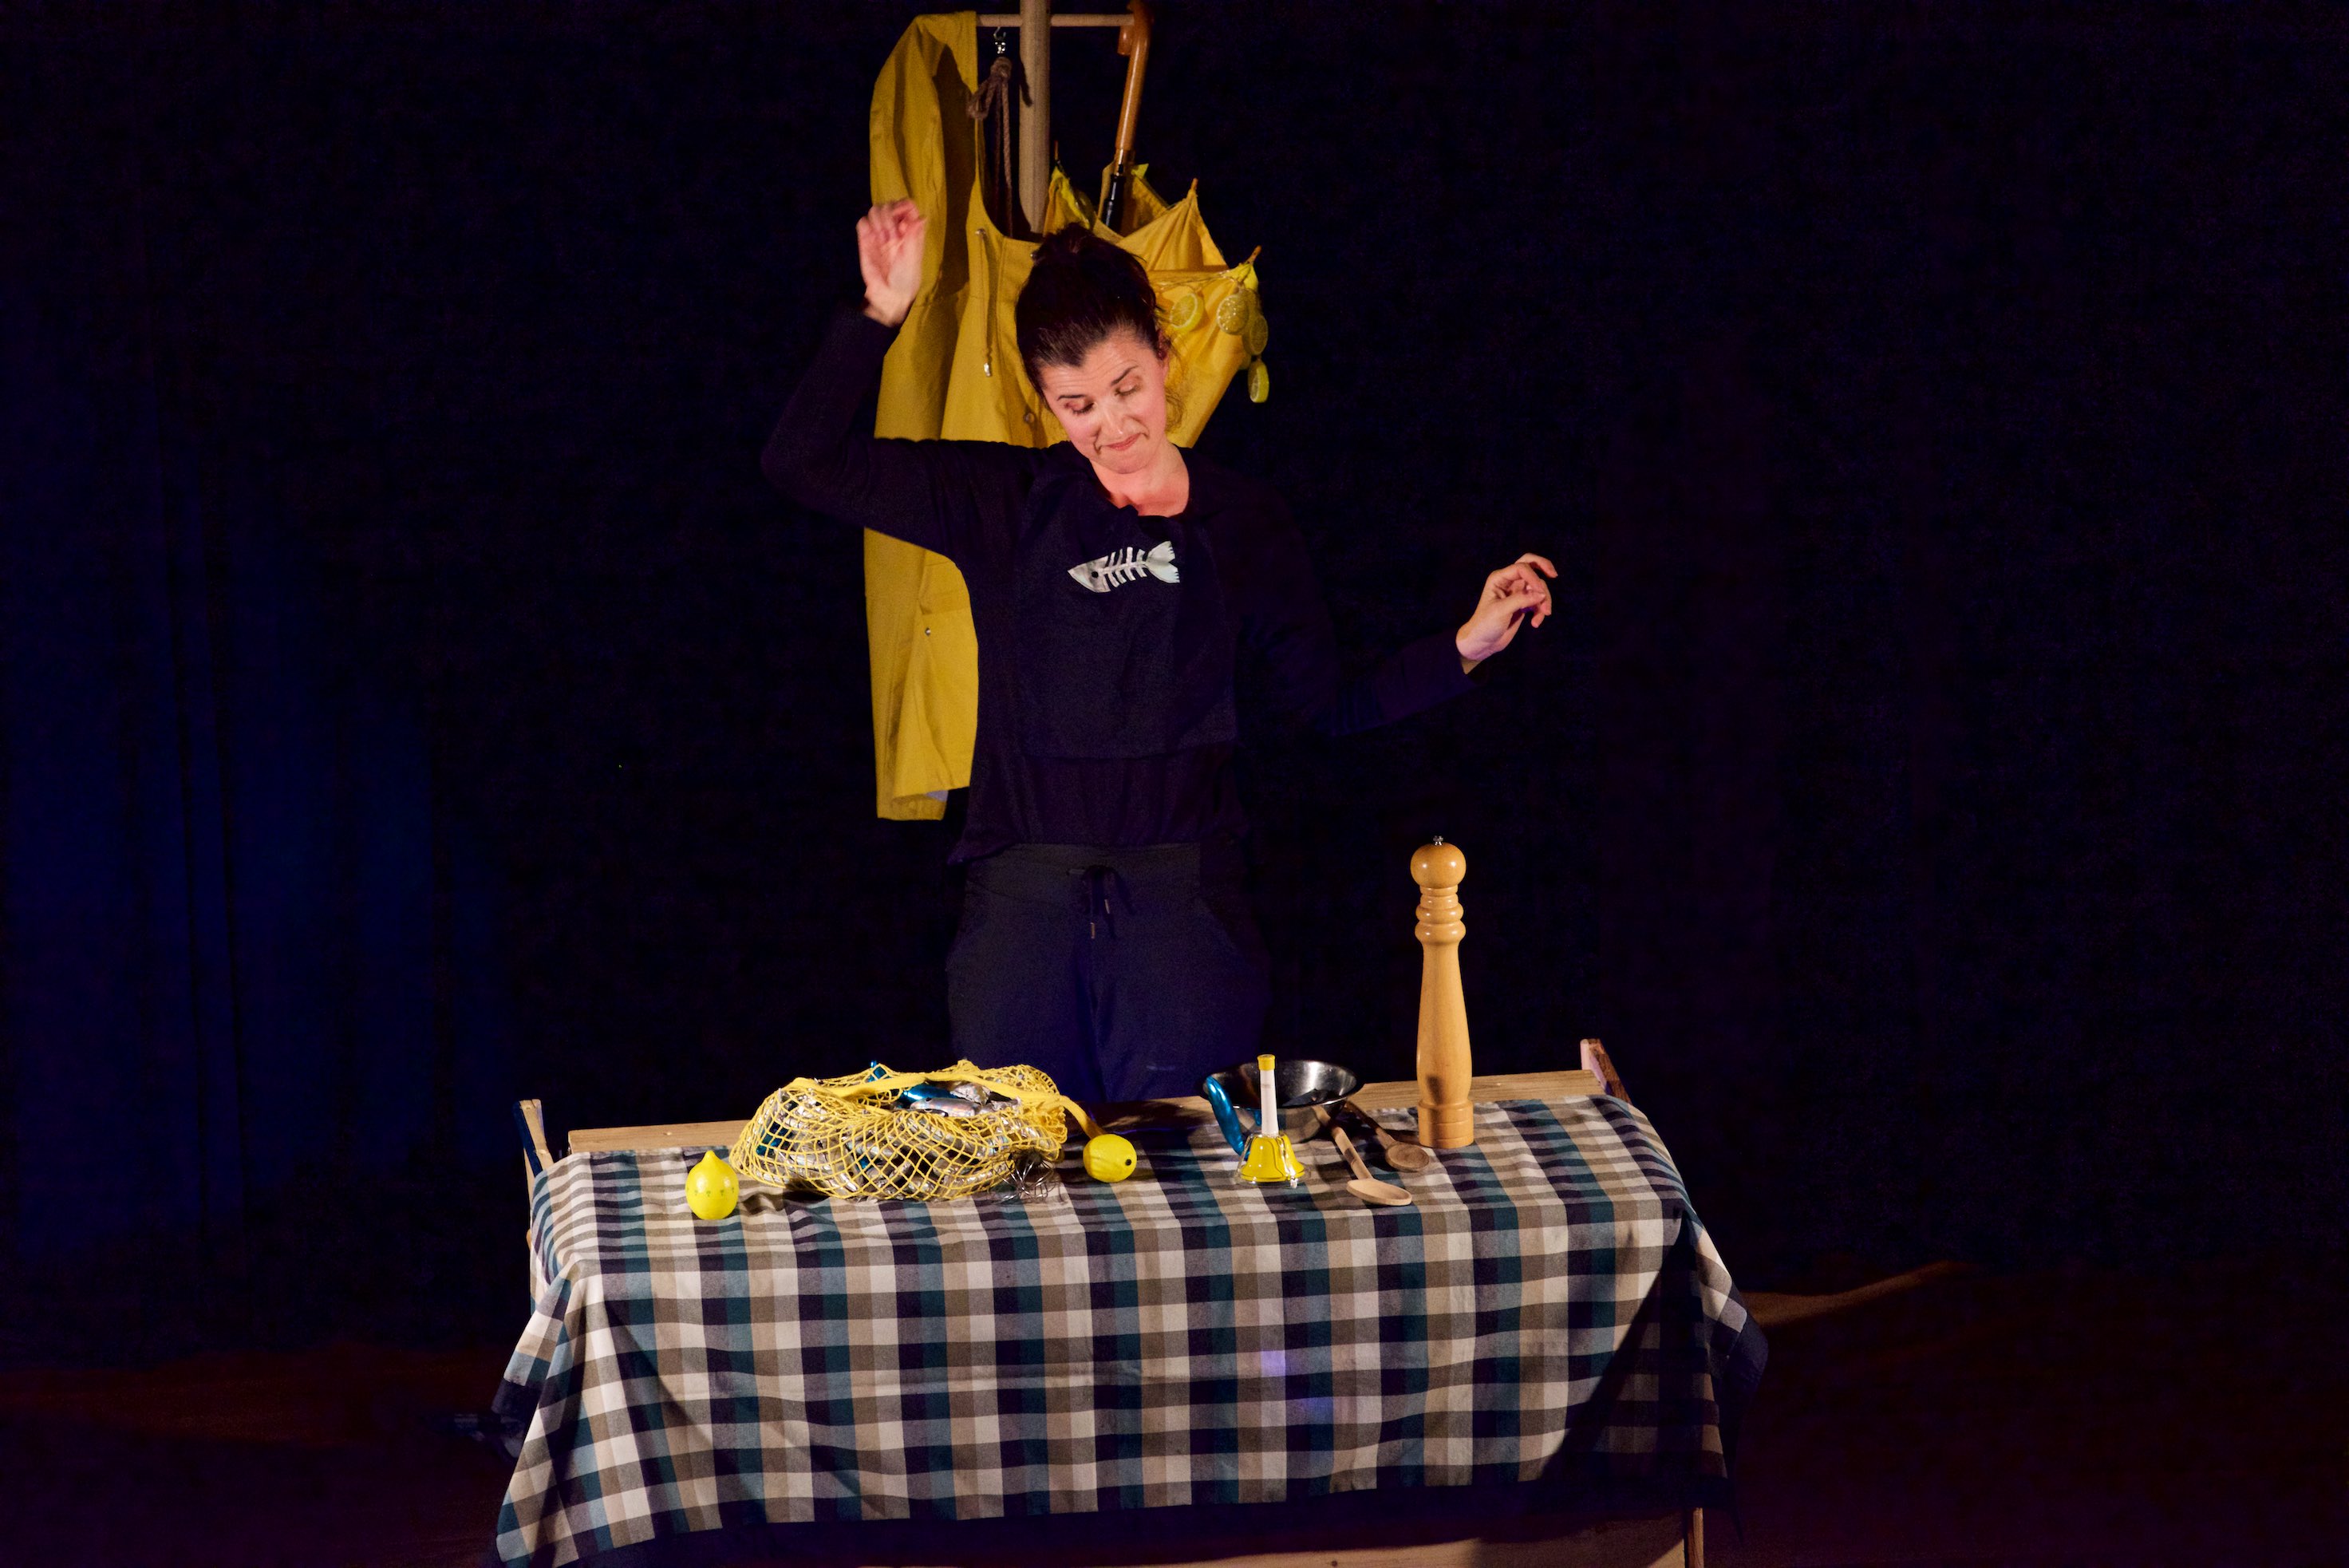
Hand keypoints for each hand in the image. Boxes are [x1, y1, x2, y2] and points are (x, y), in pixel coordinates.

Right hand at [856, 199, 925, 325]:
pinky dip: (865, 226)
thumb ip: (915, 236)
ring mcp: (879, 233)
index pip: (907, 206)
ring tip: (882, 240)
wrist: (888, 295)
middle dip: (889, 216)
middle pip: (889, 205)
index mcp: (910, 231)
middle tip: (891, 236)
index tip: (901, 221)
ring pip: (875, 209)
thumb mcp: (914, 258)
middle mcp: (895, 229)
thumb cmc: (906, 279)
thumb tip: (922, 217)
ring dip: (878, 221)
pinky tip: (871, 239)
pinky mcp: (865, 240)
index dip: (903, 207)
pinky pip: (862, 222)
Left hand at [1455, 553, 1556, 667]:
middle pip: (1530, 566)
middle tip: (1554, 574)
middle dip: (1543, 567)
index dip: (1533, 577)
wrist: (1482, 642)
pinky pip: (1538, 601)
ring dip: (1544, 601)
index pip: (1521, 568)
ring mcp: (1517, 592)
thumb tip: (1542, 593)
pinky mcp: (1523, 604)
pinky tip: (1535, 623)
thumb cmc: (1485, 624)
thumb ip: (1521, 600)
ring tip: (1543, 616)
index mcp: (1499, 578)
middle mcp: (1509, 582)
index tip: (1540, 592)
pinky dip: (1540, 611)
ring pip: (1538, 587)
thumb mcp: (1501, 610)